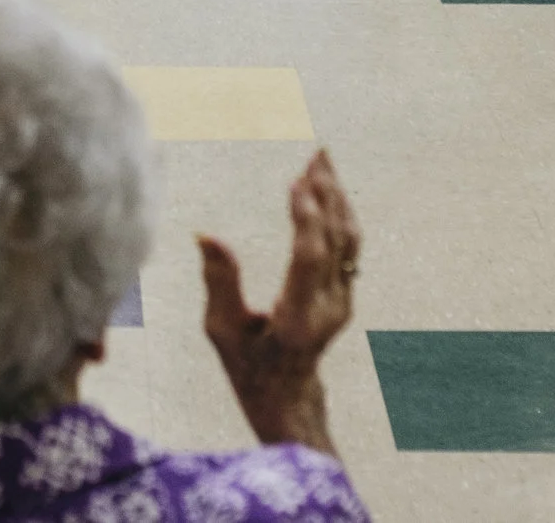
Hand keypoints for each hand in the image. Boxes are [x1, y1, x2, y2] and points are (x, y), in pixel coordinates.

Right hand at [197, 147, 360, 453]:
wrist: (287, 399)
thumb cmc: (246, 367)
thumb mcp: (222, 332)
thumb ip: (218, 282)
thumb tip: (205, 234)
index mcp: (298, 320)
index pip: (309, 259)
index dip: (305, 218)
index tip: (295, 181)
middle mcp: (329, 309)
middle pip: (336, 241)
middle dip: (327, 193)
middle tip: (315, 154)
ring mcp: (343, 302)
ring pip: (349, 240)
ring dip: (337, 197)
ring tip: (322, 160)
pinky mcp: (345, 296)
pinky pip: (349, 247)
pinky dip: (339, 213)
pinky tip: (326, 190)